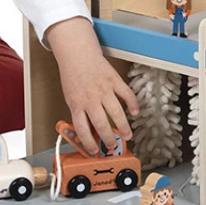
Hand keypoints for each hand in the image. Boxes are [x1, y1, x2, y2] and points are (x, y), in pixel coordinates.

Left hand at [45, 17, 139, 155]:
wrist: (77, 54)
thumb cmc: (73, 76)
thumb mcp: (71, 98)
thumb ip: (80, 113)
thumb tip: (91, 131)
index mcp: (77, 104)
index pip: (82, 129)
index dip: (88, 143)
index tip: (94, 150)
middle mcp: (90, 98)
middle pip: (101, 124)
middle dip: (109, 139)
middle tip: (113, 146)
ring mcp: (104, 89)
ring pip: (116, 112)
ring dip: (124, 126)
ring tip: (127, 135)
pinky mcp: (114, 80)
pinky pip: (126, 94)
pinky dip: (132, 104)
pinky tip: (134, 112)